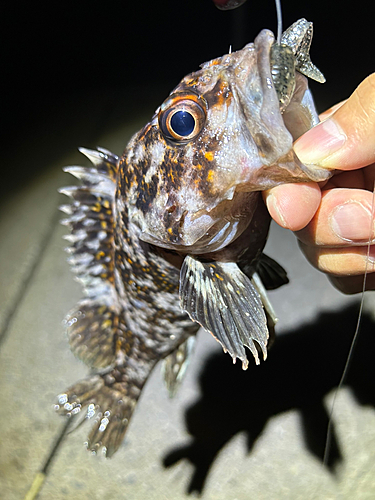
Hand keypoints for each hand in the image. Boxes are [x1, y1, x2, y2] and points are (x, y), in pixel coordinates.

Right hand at [263, 73, 374, 292]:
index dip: (286, 187)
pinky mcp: (366, 257)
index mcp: (348, 138)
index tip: (294, 206)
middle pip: (296, 215)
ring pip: (316, 252)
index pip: (290, 163)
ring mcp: (356, 223)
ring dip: (344, 252)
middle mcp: (345, 180)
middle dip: (323, 224)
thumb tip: (313, 147)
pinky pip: (343, 278)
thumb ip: (367, 116)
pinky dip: (357, 272)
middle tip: (365, 218)